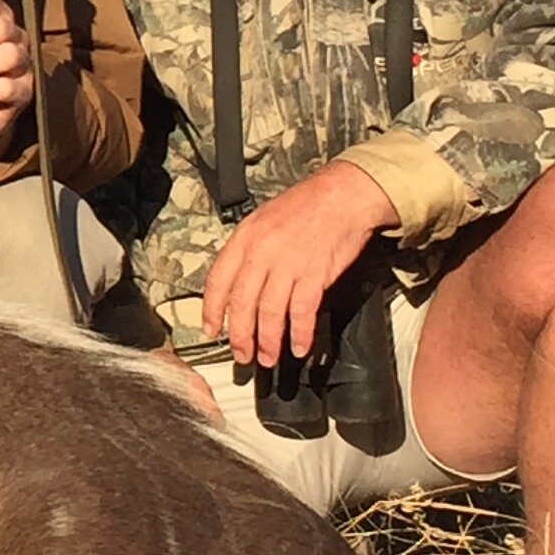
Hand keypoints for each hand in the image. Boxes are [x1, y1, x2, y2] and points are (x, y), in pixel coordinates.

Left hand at [199, 161, 398, 368]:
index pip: (218, 280)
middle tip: (241, 355)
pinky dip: (300, 333)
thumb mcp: (263, 220)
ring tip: (267, 358)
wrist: (343, 196)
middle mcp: (261, 252)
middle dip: (240, 335)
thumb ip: (248, 251)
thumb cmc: (305, 207)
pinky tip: (299, 347)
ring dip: (268, 341)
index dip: (212, 310)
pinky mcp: (314, 274)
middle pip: (242, 303)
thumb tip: (238, 283)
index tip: (212, 329)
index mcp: (244, 238)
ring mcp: (288, 264)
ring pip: (269, 313)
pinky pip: (302, 312)